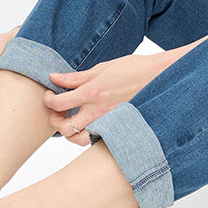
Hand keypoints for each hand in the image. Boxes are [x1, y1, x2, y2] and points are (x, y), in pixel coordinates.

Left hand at [44, 54, 165, 145]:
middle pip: (65, 128)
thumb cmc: (133, 69)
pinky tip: (88, 123)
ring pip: (79, 139)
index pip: (59, 103)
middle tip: (57, 110)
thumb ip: (76, 77)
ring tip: (71, 120)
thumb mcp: (102, 68)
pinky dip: (87, 135)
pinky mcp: (117, 127)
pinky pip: (96, 138)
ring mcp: (108, 122)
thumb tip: (54, 77)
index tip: (49, 94)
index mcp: (92, 92)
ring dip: (70, 132)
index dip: (48, 99)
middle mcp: (98, 111)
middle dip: (55, 120)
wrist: (159, 77)